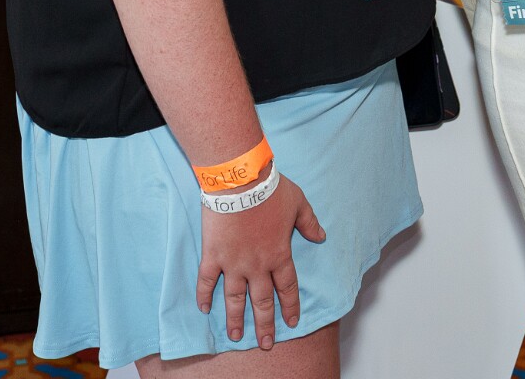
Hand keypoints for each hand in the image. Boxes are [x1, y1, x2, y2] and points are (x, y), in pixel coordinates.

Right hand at [196, 171, 324, 347]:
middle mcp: (257, 265)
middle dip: (265, 323)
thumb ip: (309, 223)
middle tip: (265, 343)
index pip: (287, 288)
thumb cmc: (270, 190)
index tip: (290, 322)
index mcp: (278, 254)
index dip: (289, 306)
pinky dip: (204, 295)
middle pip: (262, 300)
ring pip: (235, 298)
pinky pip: (207, 280)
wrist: (240, 181)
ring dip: (236, 318)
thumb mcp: (298, 203)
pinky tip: (203, 308)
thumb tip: (321, 236)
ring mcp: (233, 263)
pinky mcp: (213, 255)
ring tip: (236, 335)